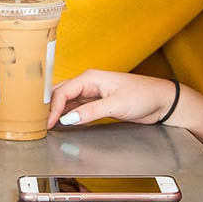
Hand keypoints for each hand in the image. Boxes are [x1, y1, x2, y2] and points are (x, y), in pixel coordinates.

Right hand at [48, 70, 178, 128]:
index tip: (47, 123)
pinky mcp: (97, 102)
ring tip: (46, 123)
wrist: (162, 101)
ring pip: (67, 100)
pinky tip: (62, 122)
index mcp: (90, 78)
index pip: (63, 92)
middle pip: (60, 94)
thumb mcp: (116, 105)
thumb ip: (91, 112)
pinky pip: (76, 107)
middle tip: (39, 123)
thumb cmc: (144, 96)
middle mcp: (88, 83)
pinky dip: (67, 114)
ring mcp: (92, 93)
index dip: (52, 108)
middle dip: (48, 107)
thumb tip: (68, 119)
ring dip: (57, 111)